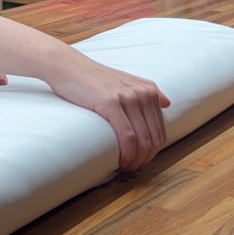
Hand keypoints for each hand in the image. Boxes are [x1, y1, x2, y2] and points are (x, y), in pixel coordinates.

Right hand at [47, 56, 170, 171]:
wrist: (66, 65)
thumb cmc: (92, 77)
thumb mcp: (124, 80)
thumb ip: (146, 90)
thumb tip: (167, 103)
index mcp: (148, 90)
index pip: (160, 131)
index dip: (152, 152)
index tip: (138, 160)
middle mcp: (142, 93)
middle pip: (154, 138)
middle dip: (145, 159)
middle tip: (132, 168)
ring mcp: (127, 97)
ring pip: (142, 140)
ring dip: (136, 161)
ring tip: (125, 168)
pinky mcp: (110, 102)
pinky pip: (127, 136)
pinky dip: (127, 154)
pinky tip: (120, 161)